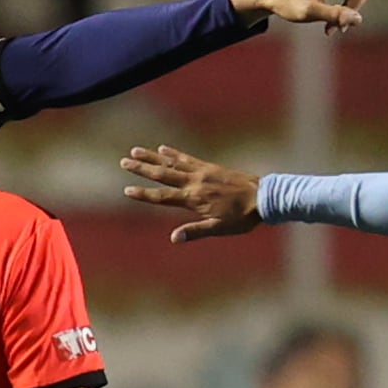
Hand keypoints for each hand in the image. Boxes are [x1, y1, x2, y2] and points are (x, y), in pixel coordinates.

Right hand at [119, 145, 263, 242]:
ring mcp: (202, 172)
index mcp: (194, 199)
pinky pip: (187, 158)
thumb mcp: (219, 229)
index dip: (144, 194)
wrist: (263, 197)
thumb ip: (195, 231)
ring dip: (152, 157)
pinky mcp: (209, 167)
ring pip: (171, 163)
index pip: (163, 196)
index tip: (127, 190)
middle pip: (162, 174)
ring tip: (135, 150)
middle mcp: (195, 182)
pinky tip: (163, 148)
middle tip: (123, 162)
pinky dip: (173, 153)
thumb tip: (174, 238)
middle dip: (142, 169)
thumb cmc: (242, 217)